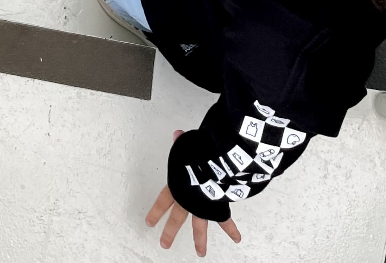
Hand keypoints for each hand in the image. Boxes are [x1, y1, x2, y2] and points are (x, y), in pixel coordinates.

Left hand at [145, 130, 241, 256]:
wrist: (214, 167)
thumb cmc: (197, 156)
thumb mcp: (185, 147)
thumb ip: (181, 143)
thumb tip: (178, 135)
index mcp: (176, 188)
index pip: (162, 202)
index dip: (155, 212)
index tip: (149, 223)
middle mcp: (188, 201)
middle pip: (177, 219)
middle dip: (170, 232)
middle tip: (165, 244)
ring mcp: (202, 207)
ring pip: (199, 227)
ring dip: (200, 240)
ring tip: (201, 253)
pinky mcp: (217, 208)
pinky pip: (225, 221)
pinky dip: (231, 229)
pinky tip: (236, 238)